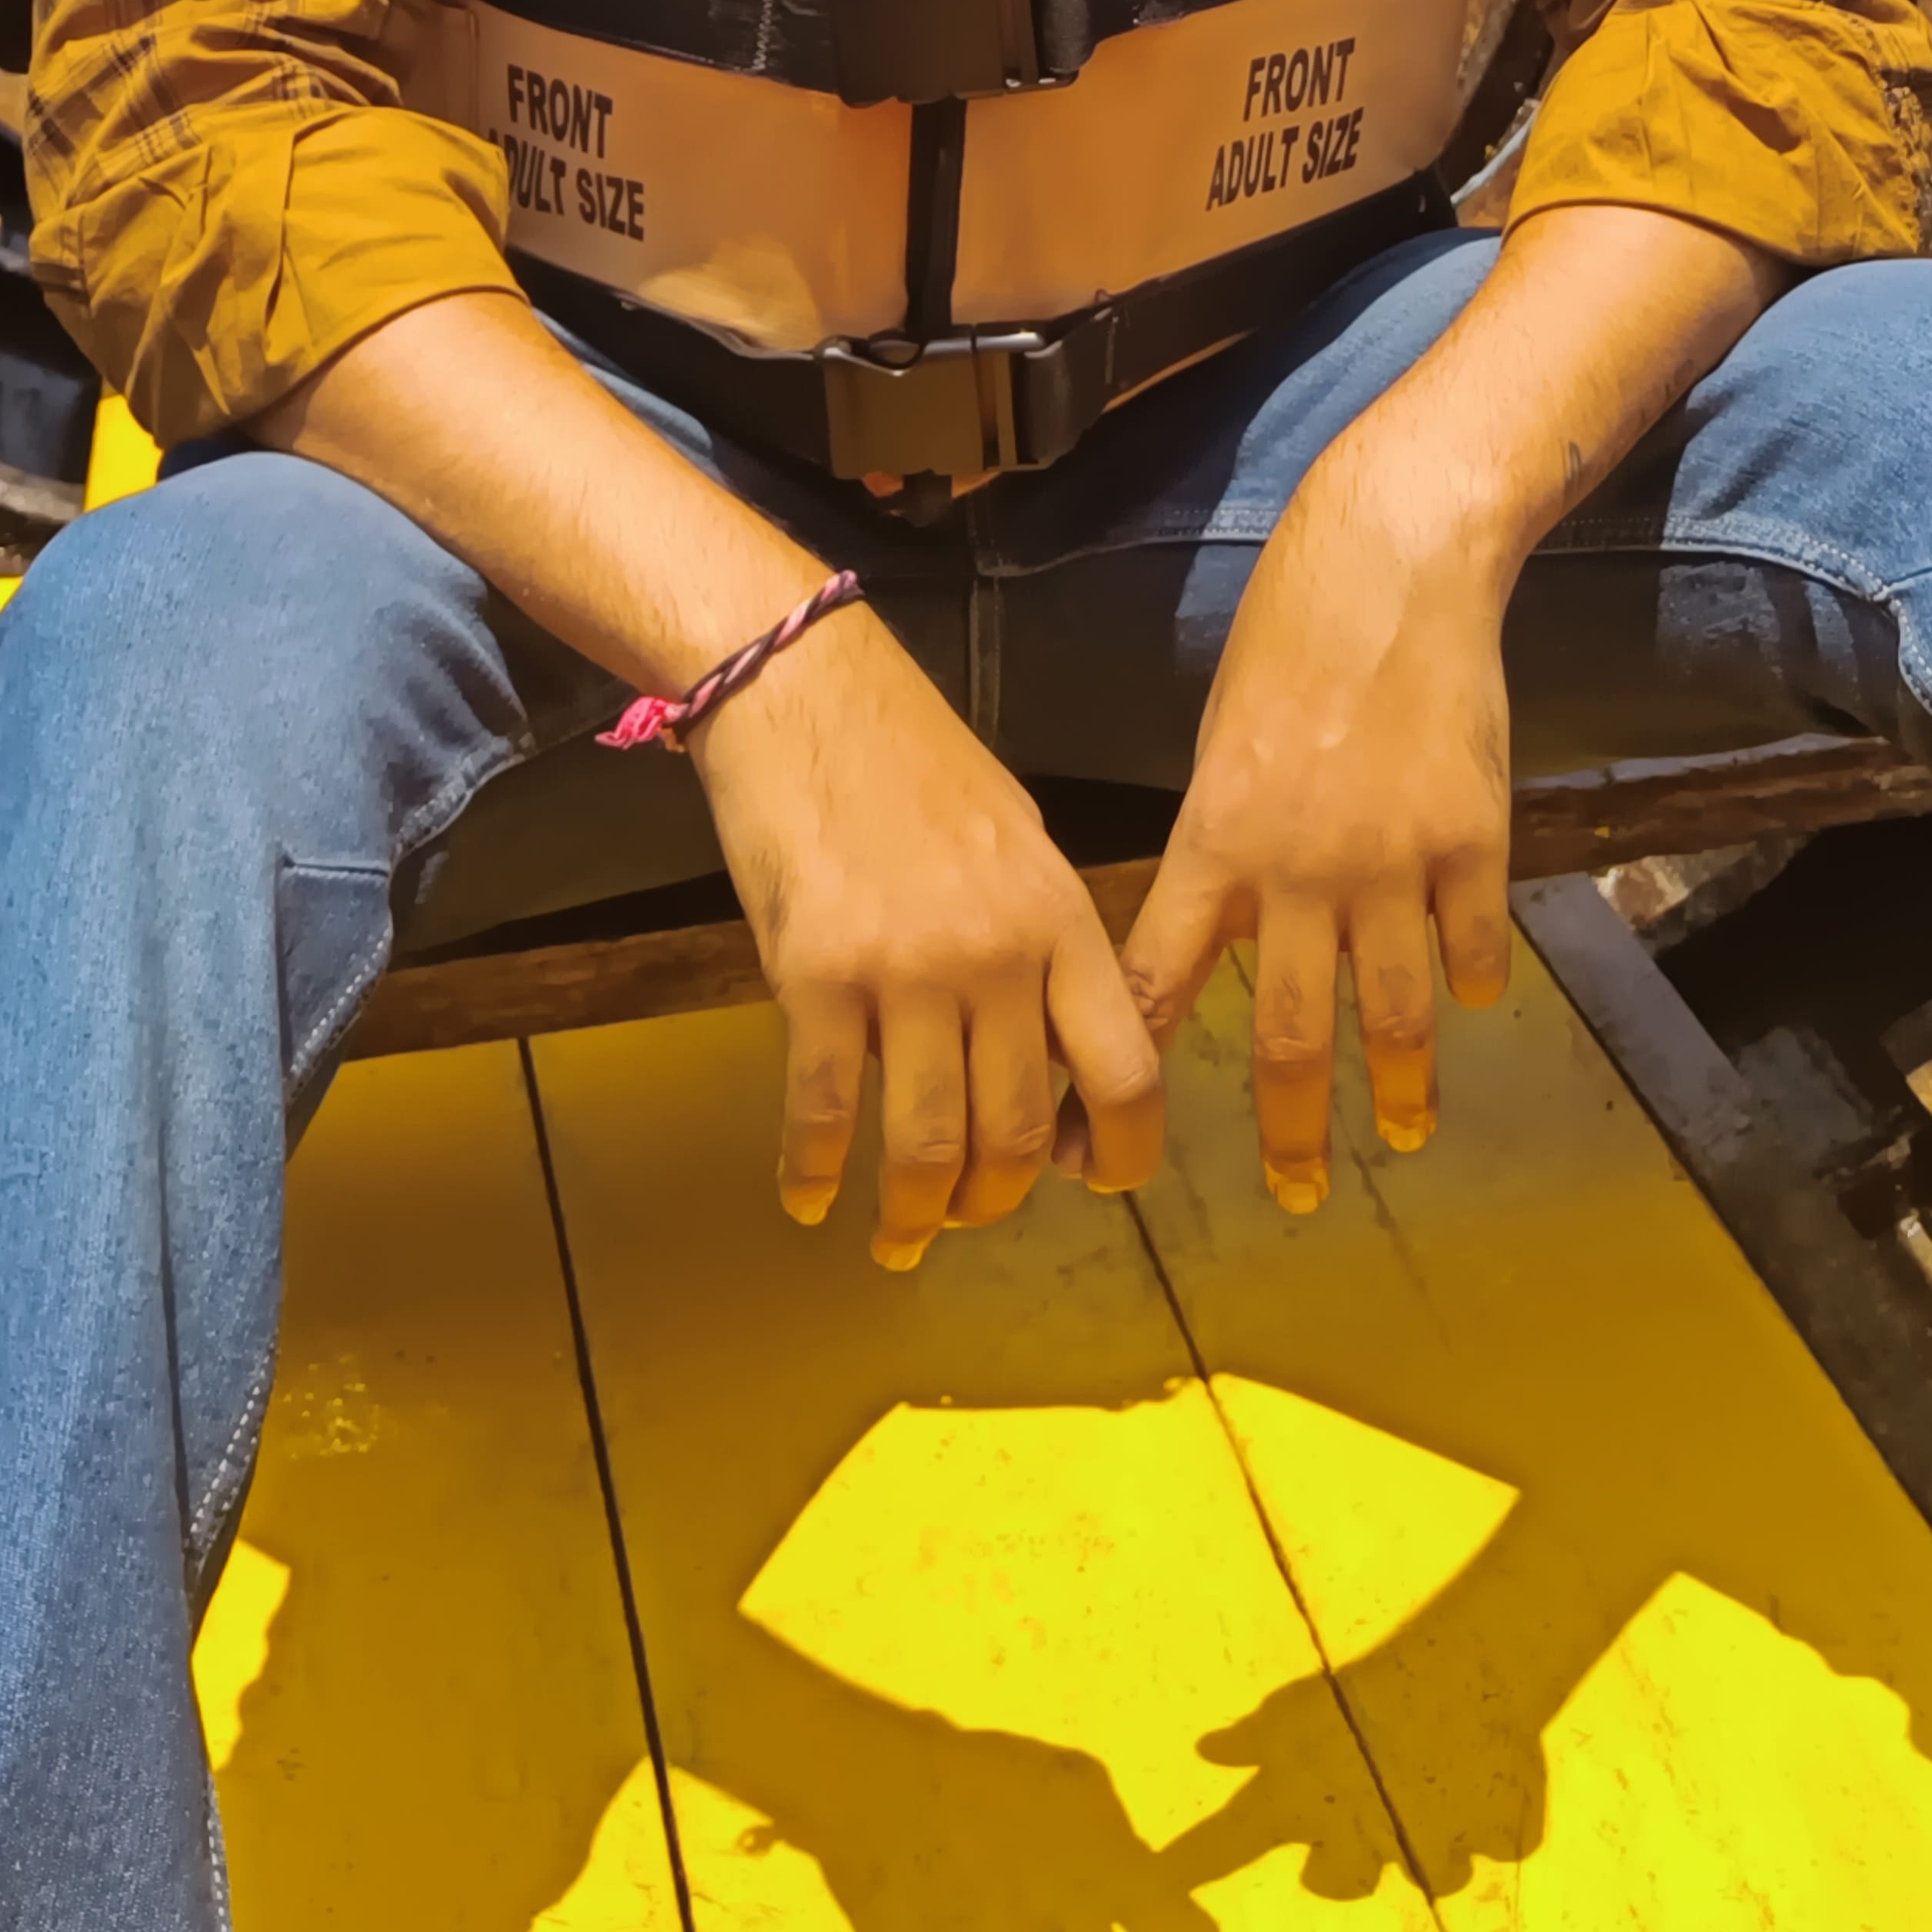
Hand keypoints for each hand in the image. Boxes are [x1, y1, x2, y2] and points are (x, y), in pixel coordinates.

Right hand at [692, 607, 1165, 1266]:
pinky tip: (808, 1199)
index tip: (1093, 1181)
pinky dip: (816, 1171)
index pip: (1124, 1070)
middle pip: (1017, 1132)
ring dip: (915, 1212)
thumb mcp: (1019, 842)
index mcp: (1062, 920)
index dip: (1121, 1152)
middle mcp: (997, 957)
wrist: (807, 693)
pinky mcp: (817, 976)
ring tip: (900, 1238)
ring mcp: (906, 972)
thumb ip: (1042, 945)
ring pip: (928, 1142)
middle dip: (994, 1200)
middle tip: (968, 1217)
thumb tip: (1046, 1049)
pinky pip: (825, 1108)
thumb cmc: (915, 762)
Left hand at [1122, 433, 1519, 1212]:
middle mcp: (1297, 870)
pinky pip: (1472, 946)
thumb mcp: (1222, 746)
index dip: (1132, 1081)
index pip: (1156, 988)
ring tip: (1401, 1131)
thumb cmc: (1289, 643)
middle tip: (1298, 1195)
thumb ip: (1219, 847)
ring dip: (1398, 1087)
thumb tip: (1209, 934)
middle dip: (1290, 1131)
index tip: (1117, 1153)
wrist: (1390, 565)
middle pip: (1285, 1036)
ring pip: (1393, 1014)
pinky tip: (1472, 1003)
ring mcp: (1390, 862)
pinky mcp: (1472, 840)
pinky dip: (1473, 983)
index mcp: (1214, 843)